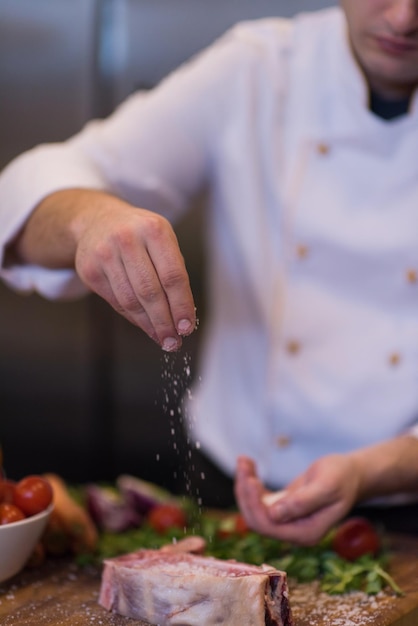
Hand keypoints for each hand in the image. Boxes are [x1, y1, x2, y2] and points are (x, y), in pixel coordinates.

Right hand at [72, 192, 195, 349]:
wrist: (96, 220)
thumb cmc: (139, 234)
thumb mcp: (161, 239)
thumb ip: (173, 271)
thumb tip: (182, 315)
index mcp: (154, 229)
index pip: (172, 276)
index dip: (181, 305)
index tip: (187, 326)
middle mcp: (127, 239)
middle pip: (150, 292)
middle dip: (164, 322)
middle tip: (174, 341)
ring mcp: (105, 254)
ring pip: (131, 300)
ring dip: (149, 325)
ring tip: (162, 338)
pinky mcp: (89, 269)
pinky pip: (116, 301)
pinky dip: (133, 318)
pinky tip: (145, 325)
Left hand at [235, 454, 360, 544]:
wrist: (350, 474)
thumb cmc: (342, 477)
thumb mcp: (326, 486)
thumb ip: (302, 502)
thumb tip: (273, 514)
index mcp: (305, 533)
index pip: (268, 526)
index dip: (254, 505)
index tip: (250, 479)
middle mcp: (293, 532)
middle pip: (257, 520)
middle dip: (245, 493)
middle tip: (243, 464)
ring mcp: (286, 521)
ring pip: (255, 510)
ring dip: (245, 486)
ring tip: (244, 460)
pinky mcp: (281, 509)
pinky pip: (259, 501)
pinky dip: (251, 483)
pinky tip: (249, 464)